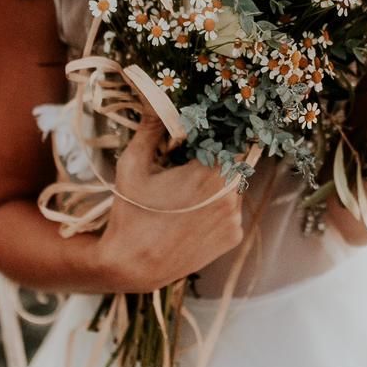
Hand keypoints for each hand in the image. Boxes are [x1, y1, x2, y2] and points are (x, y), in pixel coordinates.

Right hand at [99, 109, 247, 293]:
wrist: (133, 266)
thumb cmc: (130, 214)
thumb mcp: (133, 166)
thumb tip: (154, 100)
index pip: (234, 137)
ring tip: (188, 190)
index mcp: (210, 172)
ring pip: (235, 185)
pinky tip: (192, 211)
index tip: (207, 130)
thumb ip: (150, 129)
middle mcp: (230, 195)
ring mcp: (234, 218)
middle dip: (218, 155)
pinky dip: (218, 205)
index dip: (222, 131)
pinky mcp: (233, 236)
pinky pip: (232, 209)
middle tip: (192, 158)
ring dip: (218, 181)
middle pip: (236, 160)